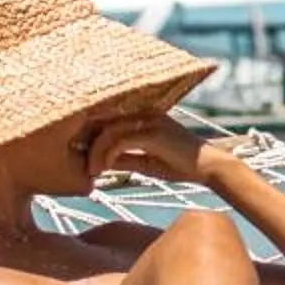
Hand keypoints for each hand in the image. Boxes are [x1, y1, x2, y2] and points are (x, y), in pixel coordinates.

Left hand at [84, 114, 229, 187]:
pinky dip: (108, 155)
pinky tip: (103, 170)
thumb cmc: (179, 165)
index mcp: (142, 115)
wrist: (208, 167)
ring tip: (90, 171)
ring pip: (109, 131)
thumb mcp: (145, 162)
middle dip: (86, 140)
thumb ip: (124, 158)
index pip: (108, 117)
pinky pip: (121, 141)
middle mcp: (144, 113)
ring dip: (95, 152)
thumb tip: (102, 163)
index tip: (78, 152)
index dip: (89, 132)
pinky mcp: (153, 133)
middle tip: (76, 161)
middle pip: (104, 120)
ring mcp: (149, 121)